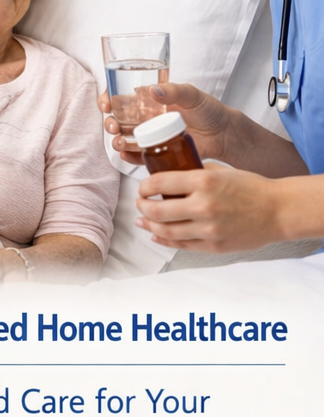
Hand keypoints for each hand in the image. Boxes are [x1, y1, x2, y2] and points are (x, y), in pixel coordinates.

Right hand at [98, 82, 233, 164]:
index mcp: (151, 99)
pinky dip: (128, 156)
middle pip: (118, 118)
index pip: (122, 95)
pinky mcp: (157, 151)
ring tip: (121, 142)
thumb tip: (153, 90)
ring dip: (117, 140)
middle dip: (110, 122)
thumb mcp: (193, 95)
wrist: (224, 134)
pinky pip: (137, 155)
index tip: (105, 104)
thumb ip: (174, 91)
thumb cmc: (209, 110)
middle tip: (114, 126)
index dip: (108, 99)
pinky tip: (126, 155)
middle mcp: (147, 116)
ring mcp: (151, 134)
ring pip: (124, 137)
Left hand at [135, 162, 282, 251]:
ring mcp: (208, 228)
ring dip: (150, 225)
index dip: (145, 186)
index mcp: (204, 181)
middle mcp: (204, 206)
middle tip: (139, 203)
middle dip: (143, 207)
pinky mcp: (214, 245)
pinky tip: (157, 234)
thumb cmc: (251, 187)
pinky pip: (182, 245)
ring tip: (143, 220)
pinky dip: (165, 240)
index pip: (161, 183)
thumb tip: (172, 173)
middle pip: (158, 210)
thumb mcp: (221, 170)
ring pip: (167, 231)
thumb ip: (195, 171)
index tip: (142, 187)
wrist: (276, 210)